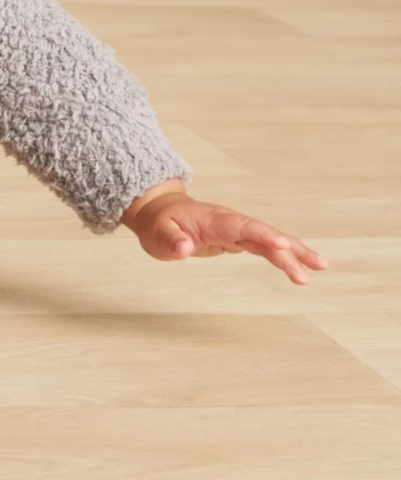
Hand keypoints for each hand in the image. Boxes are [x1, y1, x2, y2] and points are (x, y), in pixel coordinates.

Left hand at [126, 193, 328, 283]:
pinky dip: (284, 254)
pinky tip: (301, 265)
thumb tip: (184, 248)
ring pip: (270, 239)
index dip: (263, 235)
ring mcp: (237, 229)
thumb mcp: (157, 236)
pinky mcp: (238, 238)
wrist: (160, 211)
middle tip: (313, 267)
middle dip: (289, 249)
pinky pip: (265, 246)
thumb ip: (172, 242)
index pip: (243, 227)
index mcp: (214, 220)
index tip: (283, 244)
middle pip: (264, 234)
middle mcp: (231, 222)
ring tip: (321, 266)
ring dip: (295, 252)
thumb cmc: (159, 224)